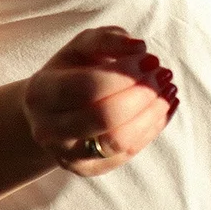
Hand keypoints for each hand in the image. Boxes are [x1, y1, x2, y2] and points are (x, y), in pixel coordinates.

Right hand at [21, 27, 178, 177]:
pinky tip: (164, 108)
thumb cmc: (71, 72)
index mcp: (41, 93)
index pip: (88, 87)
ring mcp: (67, 154)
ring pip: (119, 141)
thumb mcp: (82, 47)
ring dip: (152, 114)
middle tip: (163, 75)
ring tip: (168, 91)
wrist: (50, 112)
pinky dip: (153, 129)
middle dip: (142, 94)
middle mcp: (48, 129)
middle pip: (104, 117)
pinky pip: (128, 153)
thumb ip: (108, 39)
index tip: (151, 59)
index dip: (125, 74)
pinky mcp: (89, 170)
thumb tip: (140, 47)